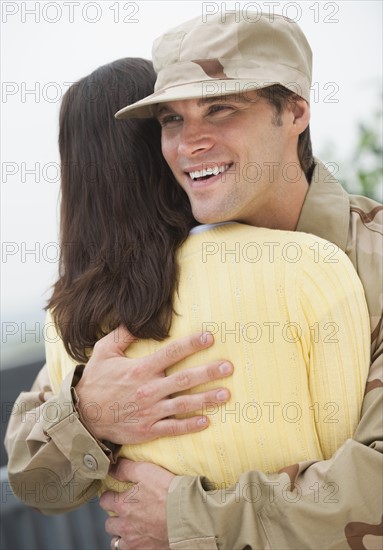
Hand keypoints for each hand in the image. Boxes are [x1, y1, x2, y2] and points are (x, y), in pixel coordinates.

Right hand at [75, 327, 232, 443]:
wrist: (82, 416)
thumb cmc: (94, 381)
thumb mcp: (104, 352)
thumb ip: (123, 334)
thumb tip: (138, 318)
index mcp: (140, 369)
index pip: (171, 353)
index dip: (192, 344)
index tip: (209, 338)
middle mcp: (148, 390)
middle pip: (184, 380)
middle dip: (208, 372)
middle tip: (228, 367)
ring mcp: (149, 411)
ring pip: (184, 405)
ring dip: (206, 399)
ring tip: (226, 394)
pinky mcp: (148, 430)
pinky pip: (173, 428)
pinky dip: (190, 426)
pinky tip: (206, 421)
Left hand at [100, 458, 172, 549]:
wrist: (186, 514)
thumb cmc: (167, 491)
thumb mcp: (145, 471)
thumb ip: (125, 469)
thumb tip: (112, 466)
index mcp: (122, 505)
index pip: (104, 500)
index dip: (110, 496)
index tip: (115, 494)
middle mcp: (124, 525)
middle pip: (109, 523)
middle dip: (115, 517)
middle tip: (125, 512)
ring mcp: (134, 541)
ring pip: (117, 541)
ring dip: (121, 534)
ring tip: (132, 527)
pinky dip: (132, 545)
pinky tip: (140, 538)